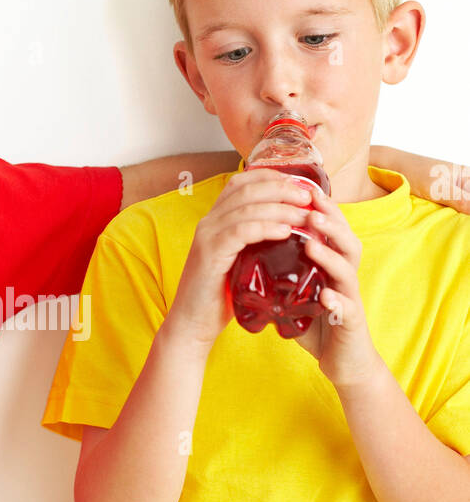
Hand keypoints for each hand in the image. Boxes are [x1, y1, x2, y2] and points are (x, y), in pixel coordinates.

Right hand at [168, 168, 318, 351]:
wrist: (192, 324)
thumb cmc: (221, 296)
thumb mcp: (241, 262)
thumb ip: (257, 244)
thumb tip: (292, 231)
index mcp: (215, 219)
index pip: (242, 181)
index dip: (272, 177)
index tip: (300, 184)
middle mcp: (209, 222)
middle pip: (247, 189)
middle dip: (282, 188)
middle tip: (309, 196)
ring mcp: (207, 236)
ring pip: (247, 207)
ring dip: (281, 208)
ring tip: (305, 215)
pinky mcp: (210, 254)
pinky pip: (241, 231)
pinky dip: (266, 227)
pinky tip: (286, 231)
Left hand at [291, 183, 381, 388]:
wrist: (342, 361)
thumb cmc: (317, 323)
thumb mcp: (297, 291)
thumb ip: (280, 271)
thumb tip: (246, 251)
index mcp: (332, 266)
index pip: (330, 231)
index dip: (320, 210)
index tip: (300, 190)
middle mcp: (345, 277)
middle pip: (346, 240)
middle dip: (329, 222)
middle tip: (308, 208)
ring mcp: (351, 299)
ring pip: (348, 270)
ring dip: (330, 255)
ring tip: (311, 243)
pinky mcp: (351, 324)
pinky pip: (348, 310)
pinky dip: (337, 301)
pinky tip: (326, 296)